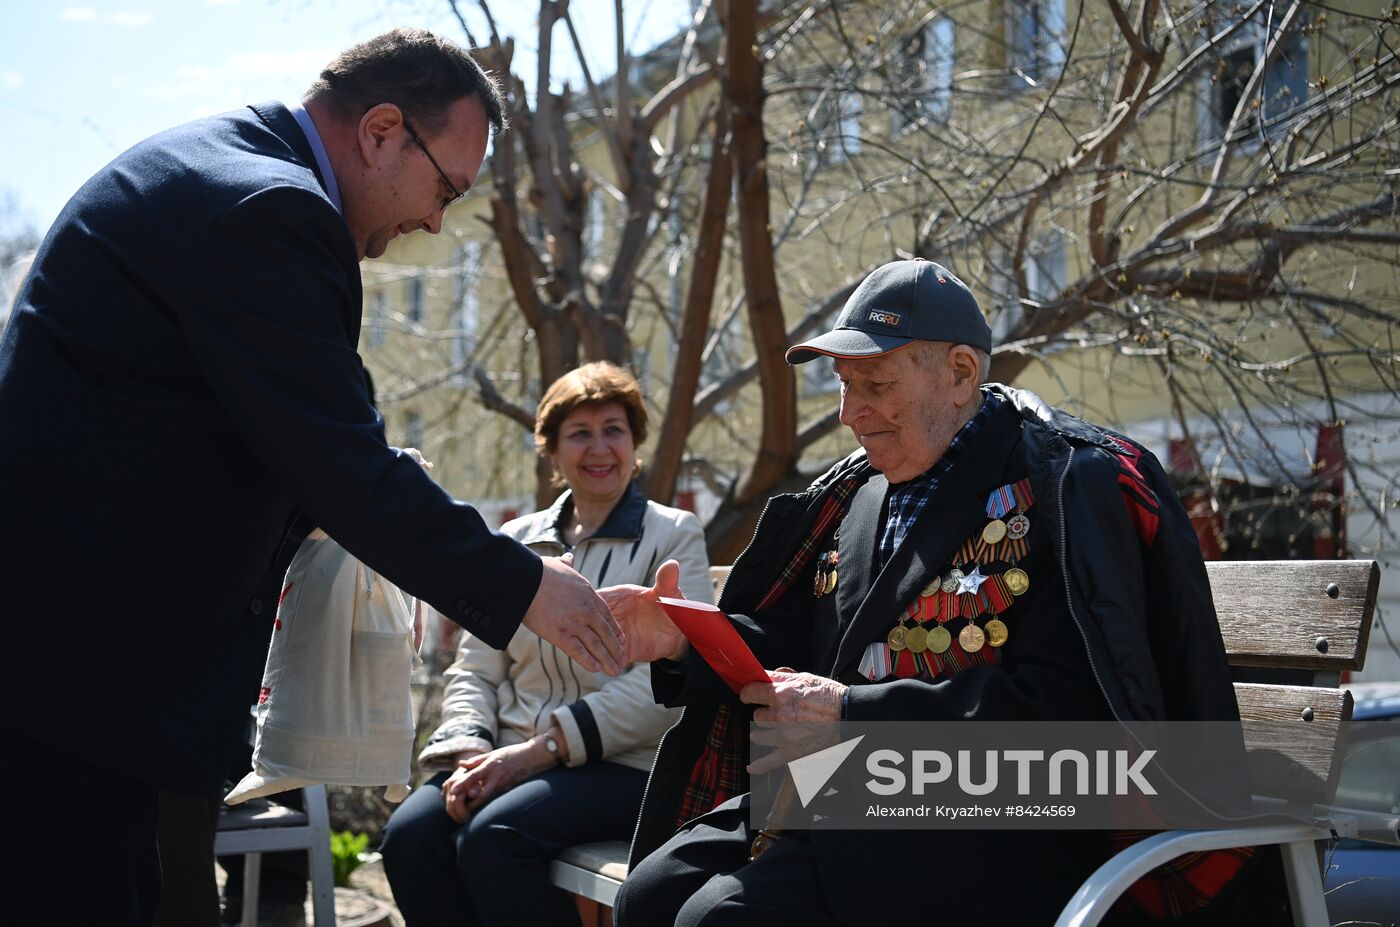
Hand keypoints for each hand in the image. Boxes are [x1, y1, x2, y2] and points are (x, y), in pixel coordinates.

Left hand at [440, 741, 553, 822]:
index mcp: (491, 765)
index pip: (474, 775)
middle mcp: (497, 777)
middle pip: (481, 794)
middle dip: (470, 804)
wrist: (533, 757)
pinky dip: (487, 805)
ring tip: (468, 814)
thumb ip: (476, 760)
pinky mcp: (509, 790)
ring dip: (478, 807)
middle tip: (460, 810)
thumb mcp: (493, 753)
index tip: (453, 790)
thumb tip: (461, 764)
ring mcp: (504, 785)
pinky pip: (495, 799)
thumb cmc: (512, 753)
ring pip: (488, 799)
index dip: (463, 783)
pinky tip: (481, 810)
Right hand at [522, 555, 624, 675]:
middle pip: (606, 633)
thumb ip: (568, 565)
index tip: (621, 640)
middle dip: (615, 649)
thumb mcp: (560, 565)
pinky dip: (588, 661)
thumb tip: (569, 558)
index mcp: (588, 595)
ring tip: (615, 671)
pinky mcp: (560, 635)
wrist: (527, 579)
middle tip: (623, 661)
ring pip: (596, 646)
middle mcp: (586, 611)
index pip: (607, 616)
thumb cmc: (540, 571)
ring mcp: (574, 623)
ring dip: (607, 660)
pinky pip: (578, 651)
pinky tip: (596, 669)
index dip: (615, 630)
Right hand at [598, 559, 687, 662]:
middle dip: (589, 631)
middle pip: (592, 622)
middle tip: (591, 639)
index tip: (587, 614)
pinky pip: (609, 657)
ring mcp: (616, 632)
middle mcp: (613, 614)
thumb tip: (672, 564)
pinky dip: (607, 662)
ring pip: (597, 641)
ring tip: (601, 659)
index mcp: (620, 596)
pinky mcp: (622, 649)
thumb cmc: (672, 606)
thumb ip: (667, 581)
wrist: (679, 632)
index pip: (599, 599)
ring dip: (597, 650)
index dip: (591, 606)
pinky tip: (610, 668)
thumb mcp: (670, 594)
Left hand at [741, 668, 846, 774]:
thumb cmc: (828, 695)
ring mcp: (783, 736)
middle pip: (756, 716)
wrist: (848, 714)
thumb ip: (780, 677)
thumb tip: (762, 674)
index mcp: (780, 695)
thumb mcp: (803, 678)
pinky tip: (751, 766)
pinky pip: (768, 762)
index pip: (750, 693)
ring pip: (758, 735)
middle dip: (764, 713)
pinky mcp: (791, 752)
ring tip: (774, 729)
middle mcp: (778, 715)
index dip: (749, 692)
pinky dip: (758, 766)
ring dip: (763, 732)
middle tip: (775, 712)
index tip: (750, 694)